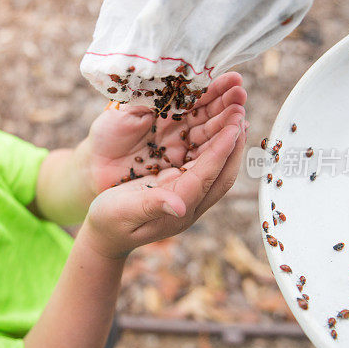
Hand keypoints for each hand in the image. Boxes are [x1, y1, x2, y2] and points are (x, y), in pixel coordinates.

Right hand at [77, 75, 246, 258]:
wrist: (106, 235)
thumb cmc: (108, 223)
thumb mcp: (124, 213)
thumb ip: (151, 207)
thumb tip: (180, 207)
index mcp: (177, 209)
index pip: (206, 177)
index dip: (220, 152)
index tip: (234, 127)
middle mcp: (189, 202)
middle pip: (221, 173)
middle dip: (234, 143)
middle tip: (241, 112)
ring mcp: (188, 194)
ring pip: (217, 166)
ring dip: (227, 140)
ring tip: (236, 112)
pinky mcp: (182, 186)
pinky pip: (205, 163)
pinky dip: (214, 142)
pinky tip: (217, 124)